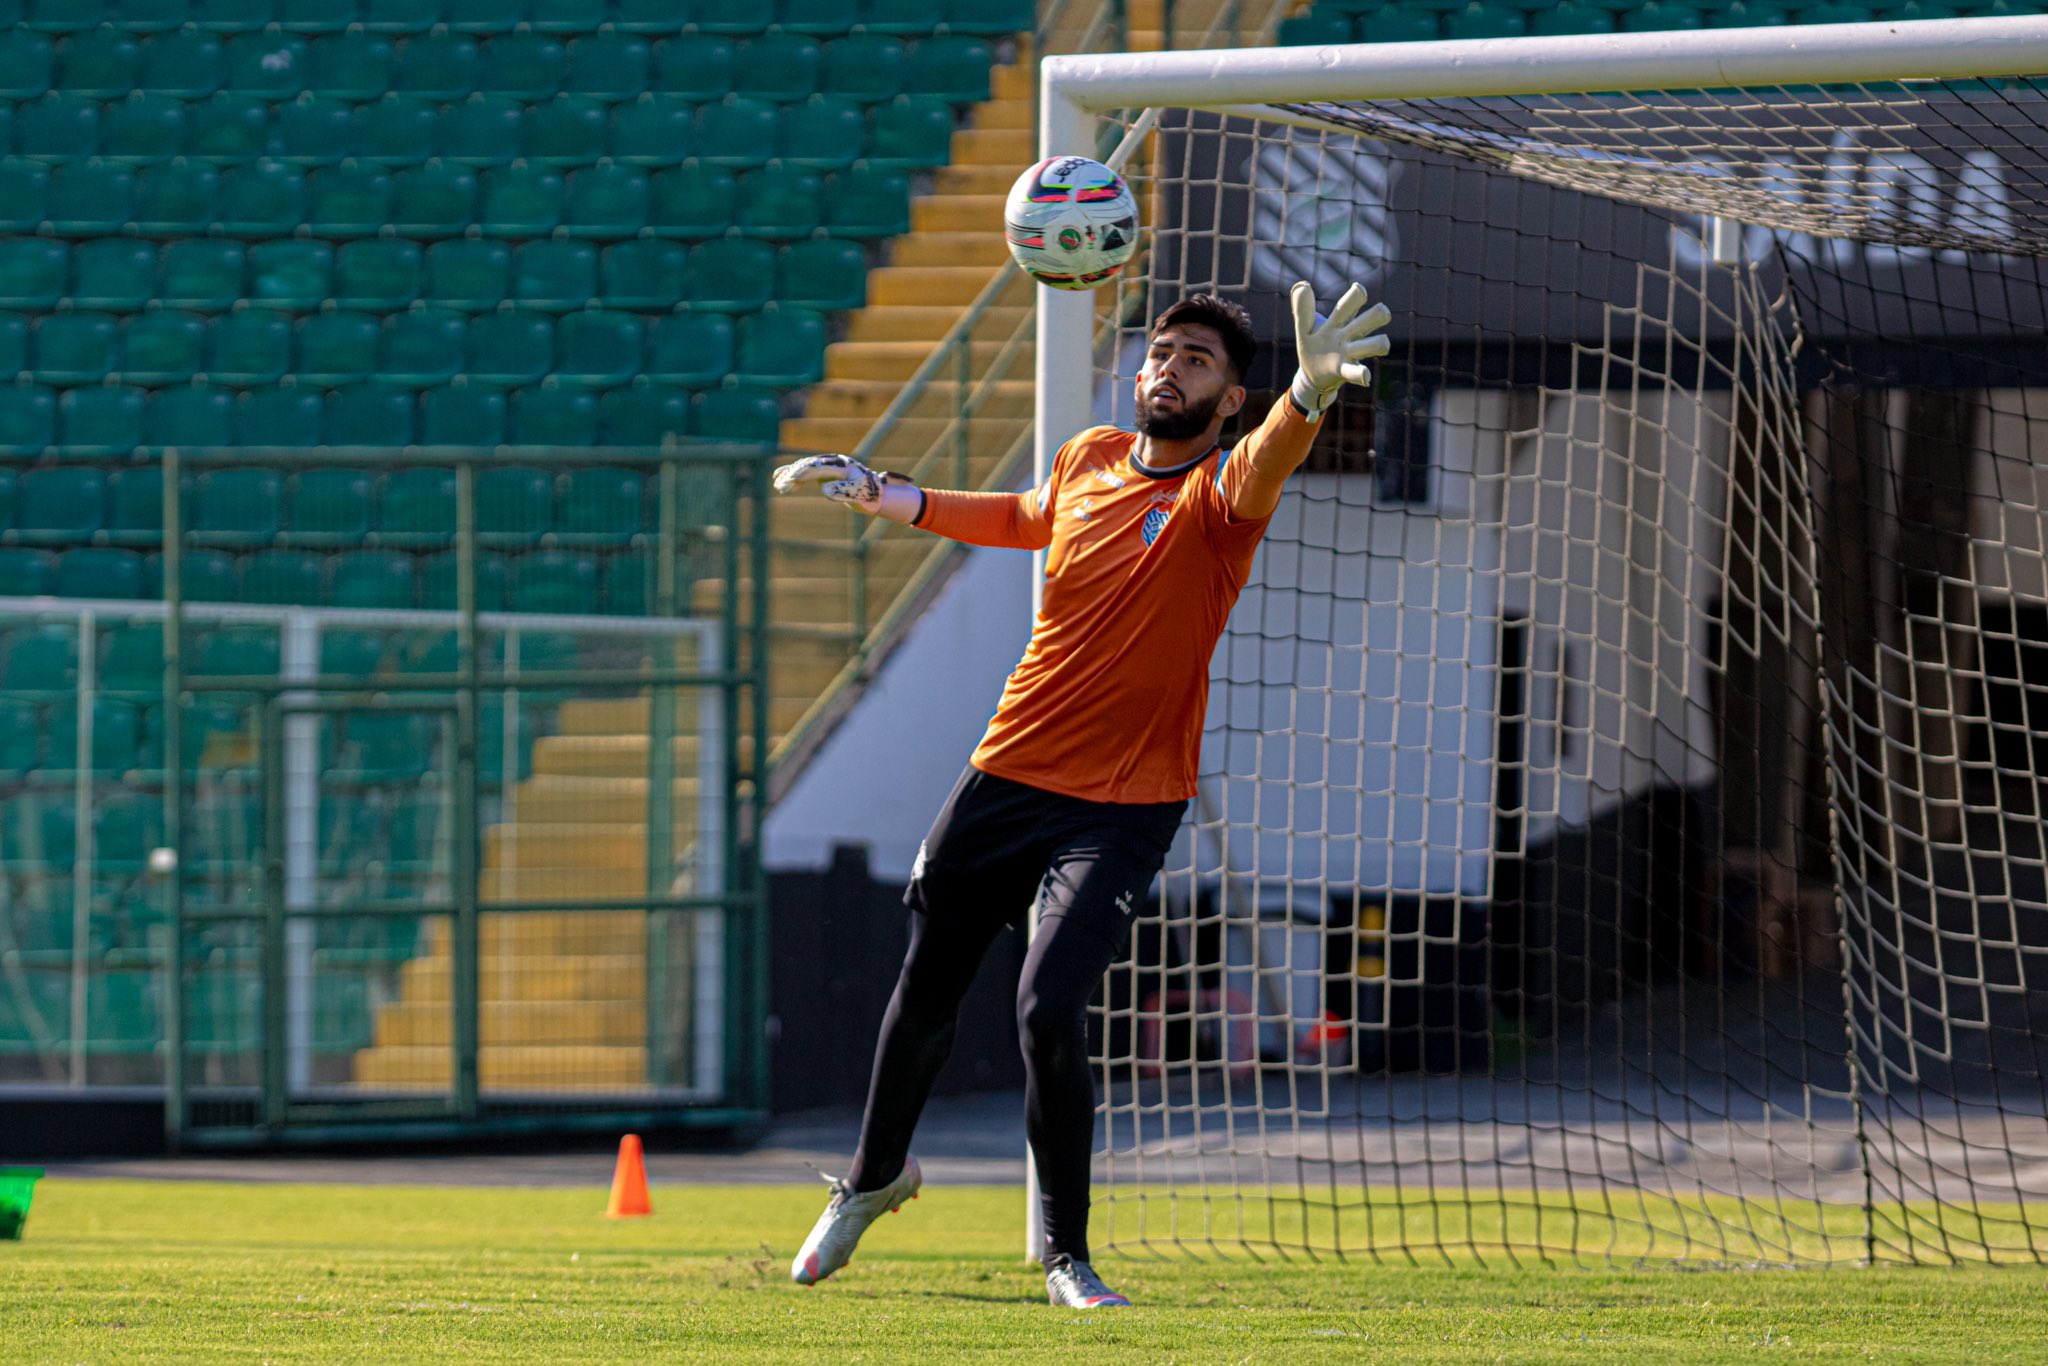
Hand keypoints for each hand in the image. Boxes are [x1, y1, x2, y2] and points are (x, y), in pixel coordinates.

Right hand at [771, 454, 922, 524]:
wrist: (874, 493)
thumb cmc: (868, 495)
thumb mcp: (859, 495)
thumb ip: (844, 492)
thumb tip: (824, 489)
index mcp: (841, 465)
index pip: (818, 467)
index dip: (803, 472)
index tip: (790, 480)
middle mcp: (833, 462)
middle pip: (809, 465)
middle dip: (793, 474)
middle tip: (780, 486)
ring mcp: (828, 466)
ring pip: (805, 467)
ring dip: (790, 475)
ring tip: (778, 486)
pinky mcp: (824, 472)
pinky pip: (805, 472)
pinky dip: (793, 475)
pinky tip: (779, 480)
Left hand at [1288, 280, 1392, 420]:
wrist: (1310, 377)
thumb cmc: (1313, 348)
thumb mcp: (1305, 329)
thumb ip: (1303, 309)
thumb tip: (1302, 284)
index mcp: (1338, 322)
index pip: (1352, 302)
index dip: (1357, 294)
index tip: (1358, 290)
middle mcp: (1349, 335)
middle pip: (1372, 318)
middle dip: (1379, 314)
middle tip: (1380, 314)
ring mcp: (1350, 353)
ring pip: (1374, 344)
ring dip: (1379, 343)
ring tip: (1382, 345)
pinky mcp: (1345, 371)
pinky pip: (1356, 372)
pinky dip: (1361, 374)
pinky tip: (1365, 376)